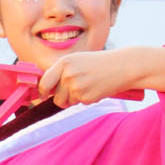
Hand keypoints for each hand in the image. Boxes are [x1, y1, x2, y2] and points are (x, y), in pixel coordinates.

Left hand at [39, 45, 164, 107]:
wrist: (122, 66)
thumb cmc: (99, 64)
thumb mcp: (77, 61)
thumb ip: (61, 72)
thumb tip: (46, 89)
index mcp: (64, 63)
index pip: (44, 82)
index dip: (42, 92)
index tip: (43, 96)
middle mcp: (68, 74)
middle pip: (56, 97)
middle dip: (63, 98)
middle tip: (75, 91)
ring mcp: (76, 86)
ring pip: (67, 102)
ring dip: (75, 98)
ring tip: (89, 85)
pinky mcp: (86, 97)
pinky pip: (80, 103)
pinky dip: (87, 99)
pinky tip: (96, 88)